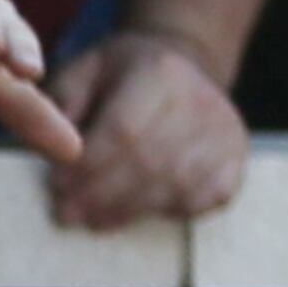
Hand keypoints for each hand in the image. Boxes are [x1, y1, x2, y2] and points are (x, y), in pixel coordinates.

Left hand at [51, 20, 248, 231]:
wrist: (186, 65)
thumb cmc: (123, 74)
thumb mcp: (86, 69)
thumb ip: (63, 102)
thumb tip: (51, 148)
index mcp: (160, 73)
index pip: (123, 130)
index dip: (88, 166)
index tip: (55, 186)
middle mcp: (201, 100)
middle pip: (147, 163)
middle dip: (101, 195)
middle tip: (66, 214)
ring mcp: (224, 132)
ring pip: (173, 186)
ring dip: (127, 211)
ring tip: (91, 221)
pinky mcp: (236, 160)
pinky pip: (202, 199)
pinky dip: (167, 212)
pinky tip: (136, 214)